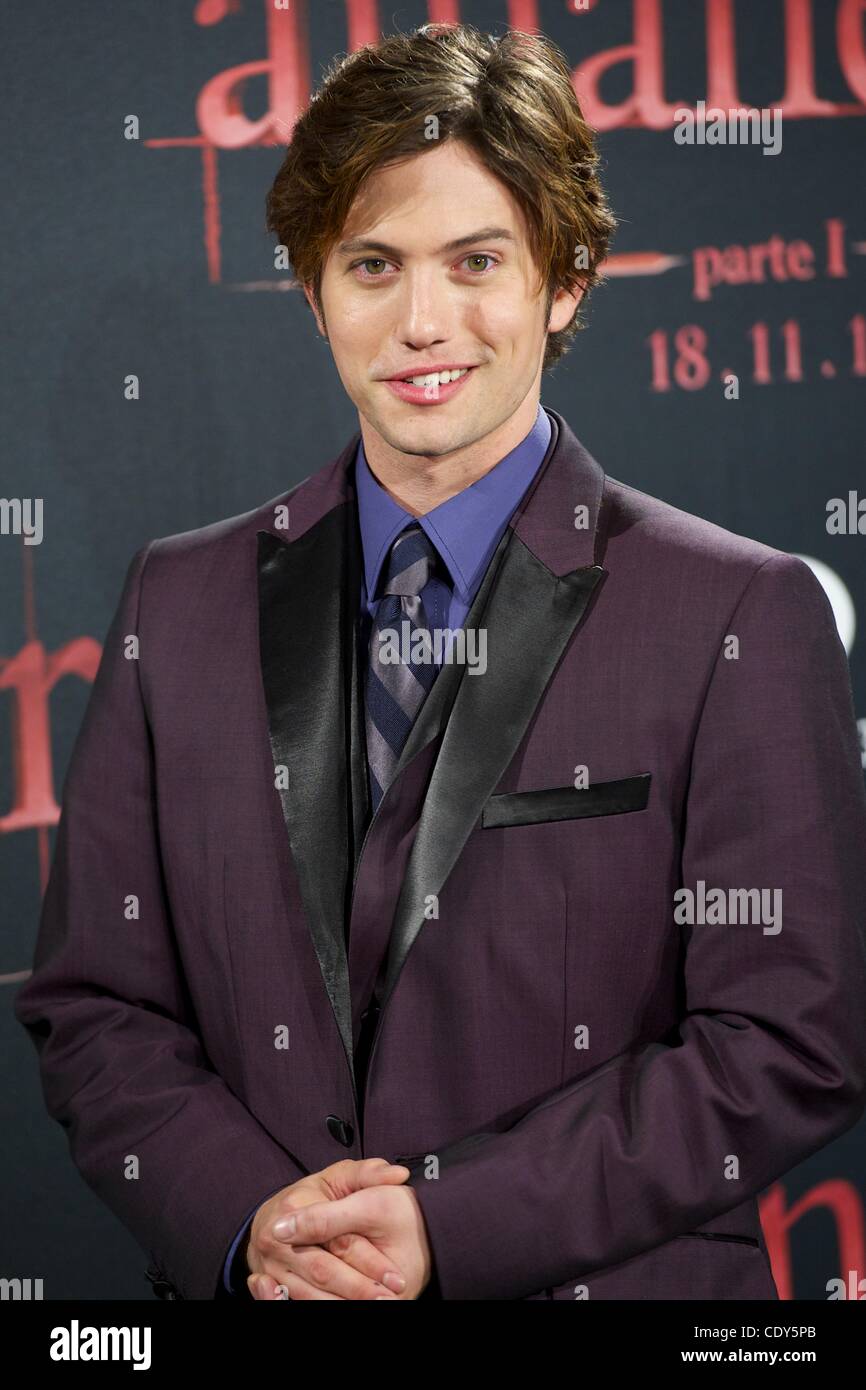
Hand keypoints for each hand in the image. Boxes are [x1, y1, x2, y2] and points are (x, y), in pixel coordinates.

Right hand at [247, 1158, 411, 1299]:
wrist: (272, 1219)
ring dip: (340, 1304)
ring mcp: (270, 1266)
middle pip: (323, 1271)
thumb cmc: (314, 1195)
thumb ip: (369, 1174)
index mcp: (294, 1207)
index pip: (338, 1240)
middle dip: (358, 1288)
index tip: (396, 1277)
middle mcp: (276, 1240)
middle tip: (389, 1300)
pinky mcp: (268, 1287)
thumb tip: (400, 1174)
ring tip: (376, 1307)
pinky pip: (292, 1303)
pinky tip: (341, 1310)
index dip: (370, 1260)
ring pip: (308, 1294)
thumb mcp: (340, 1177)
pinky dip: (314, 1308)